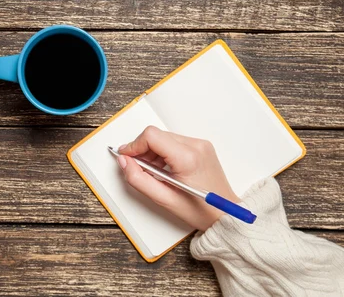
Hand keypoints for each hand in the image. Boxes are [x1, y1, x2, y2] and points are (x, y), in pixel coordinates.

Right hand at [117, 126, 239, 230]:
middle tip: (137, 168)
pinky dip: (163, 152)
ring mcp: (200, 144)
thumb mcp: (163, 199)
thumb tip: (124, 162)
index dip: (134, 145)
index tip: (126, 157)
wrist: (224, 214)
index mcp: (187, 158)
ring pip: (164, 137)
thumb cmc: (199, 210)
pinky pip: (173, 142)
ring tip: (153, 172)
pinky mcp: (201, 146)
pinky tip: (163, 169)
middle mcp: (196, 146)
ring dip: (152, 152)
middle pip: (156, 135)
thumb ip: (138, 179)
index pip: (152, 136)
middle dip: (142, 150)